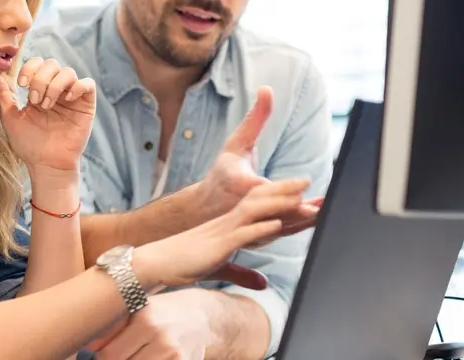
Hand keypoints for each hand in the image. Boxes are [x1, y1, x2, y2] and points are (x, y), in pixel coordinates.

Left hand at [0, 57, 96, 174]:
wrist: (46, 164)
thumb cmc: (29, 144)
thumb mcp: (11, 118)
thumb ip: (4, 97)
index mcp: (39, 90)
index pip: (37, 64)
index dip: (30, 68)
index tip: (21, 84)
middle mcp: (56, 90)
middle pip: (52, 64)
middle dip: (40, 79)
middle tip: (34, 100)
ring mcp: (72, 97)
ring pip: (68, 72)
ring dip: (54, 85)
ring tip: (47, 105)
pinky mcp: (86, 106)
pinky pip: (88, 84)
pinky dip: (77, 86)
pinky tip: (66, 100)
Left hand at [87, 290, 215, 359]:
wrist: (204, 318)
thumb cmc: (163, 312)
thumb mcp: (138, 309)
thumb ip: (112, 326)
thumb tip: (89, 344)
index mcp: (145, 319)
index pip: (108, 354)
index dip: (103, 357)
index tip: (106, 353)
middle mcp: (161, 337)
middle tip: (123, 353)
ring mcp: (175, 355)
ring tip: (136, 353)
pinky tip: (148, 356)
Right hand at [134, 179, 309, 291]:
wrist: (155, 262)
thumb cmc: (184, 264)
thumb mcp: (219, 268)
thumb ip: (243, 274)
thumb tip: (264, 284)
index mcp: (228, 224)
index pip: (258, 205)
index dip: (279, 197)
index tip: (302, 192)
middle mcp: (227, 222)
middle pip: (259, 200)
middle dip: (285, 190)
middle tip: (307, 180)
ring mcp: (222, 231)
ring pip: (254, 211)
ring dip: (279, 204)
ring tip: (302, 198)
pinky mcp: (217, 245)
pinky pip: (241, 234)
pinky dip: (260, 228)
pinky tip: (277, 224)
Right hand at [195, 86, 321, 234]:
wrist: (203, 207)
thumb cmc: (223, 173)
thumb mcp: (236, 142)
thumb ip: (256, 118)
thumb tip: (267, 89)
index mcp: (240, 184)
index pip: (265, 187)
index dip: (284, 187)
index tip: (305, 182)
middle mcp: (245, 207)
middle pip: (276, 208)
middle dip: (300, 208)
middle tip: (323, 205)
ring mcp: (252, 224)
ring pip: (282, 224)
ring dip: (304, 221)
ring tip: (326, 214)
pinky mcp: (258, 236)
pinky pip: (281, 233)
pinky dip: (298, 229)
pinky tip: (317, 223)